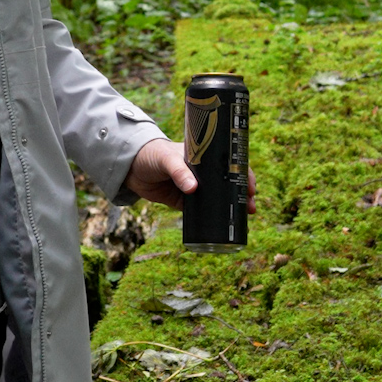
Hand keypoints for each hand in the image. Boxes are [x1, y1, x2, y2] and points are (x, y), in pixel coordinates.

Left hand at [125, 137, 257, 212]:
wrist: (130, 167)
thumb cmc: (152, 154)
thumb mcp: (167, 158)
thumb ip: (179, 171)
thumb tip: (193, 188)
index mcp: (204, 156)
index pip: (230, 163)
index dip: (244, 173)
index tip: (251, 184)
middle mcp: (203, 173)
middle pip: (229, 183)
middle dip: (243, 194)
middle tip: (252, 205)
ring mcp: (194, 188)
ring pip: (218, 199)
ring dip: (232, 208)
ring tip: (245, 217)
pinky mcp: (183, 202)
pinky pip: (201, 212)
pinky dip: (212, 219)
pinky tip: (222, 227)